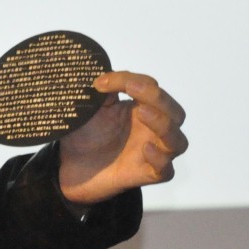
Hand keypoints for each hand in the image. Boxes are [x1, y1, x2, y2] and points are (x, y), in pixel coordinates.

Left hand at [57, 70, 186, 207]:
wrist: (70, 167)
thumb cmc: (85, 135)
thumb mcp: (91, 108)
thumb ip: (103, 92)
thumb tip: (106, 74)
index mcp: (141, 108)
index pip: (151, 88)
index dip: (130, 80)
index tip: (100, 83)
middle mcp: (151, 130)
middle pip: (175, 112)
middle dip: (158, 98)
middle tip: (132, 89)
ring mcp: (152, 153)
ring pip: (178, 141)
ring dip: (164, 124)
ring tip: (142, 113)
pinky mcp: (145, 174)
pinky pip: (165, 170)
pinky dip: (160, 158)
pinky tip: (145, 149)